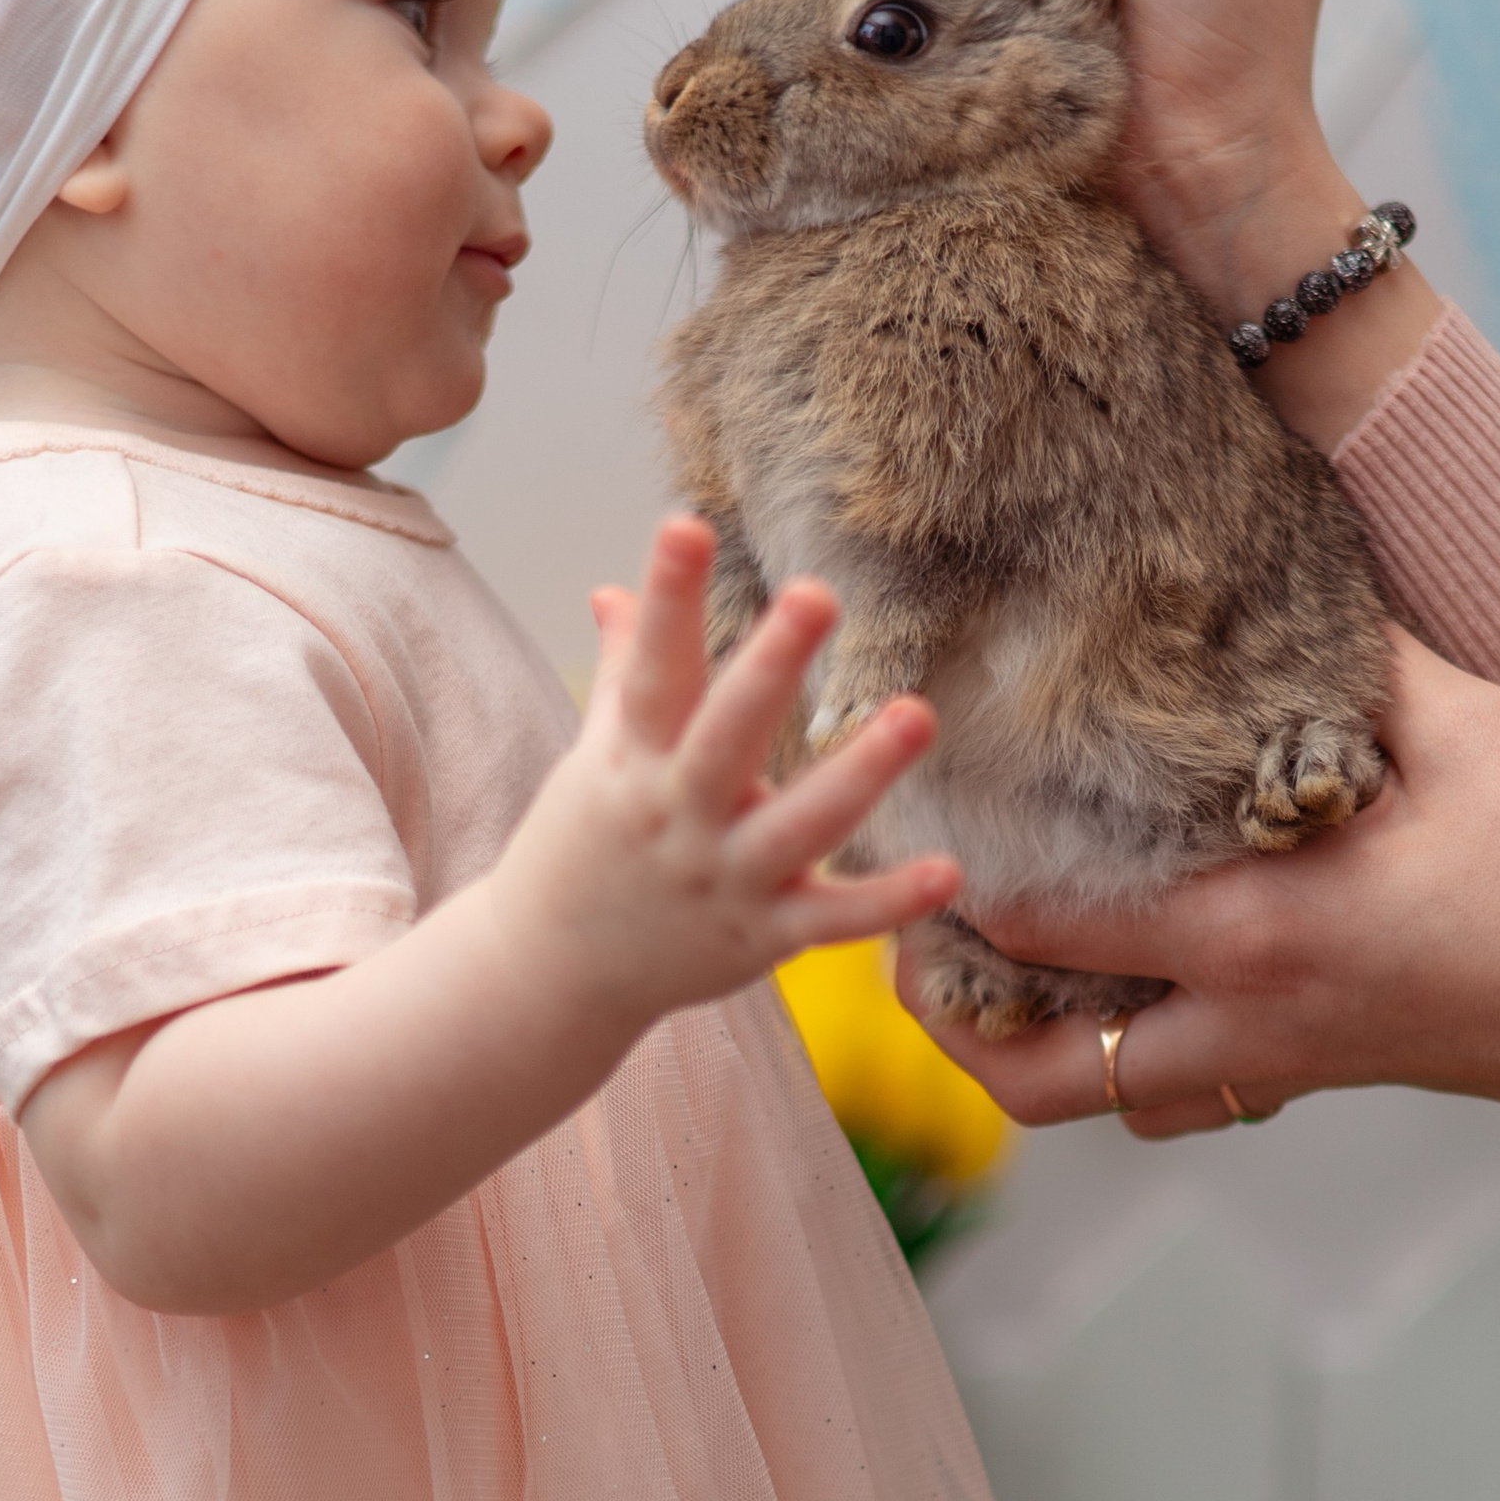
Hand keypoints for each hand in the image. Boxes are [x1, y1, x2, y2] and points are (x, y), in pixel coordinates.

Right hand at [491, 518, 958, 1042]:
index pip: (651, 668)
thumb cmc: (584, 849)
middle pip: (726, 734)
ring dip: (860, 773)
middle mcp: (677, 814)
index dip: (666, 597)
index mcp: (632, 760)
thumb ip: (623, 675)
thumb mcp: (593, 759)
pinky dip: (889, 901)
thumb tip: (615, 591)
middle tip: (817, 594)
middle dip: (769, 667)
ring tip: (918, 712)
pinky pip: (832, 920)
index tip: (684, 524)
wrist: (550, 976)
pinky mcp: (762, 937)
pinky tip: (949, 870)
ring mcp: (722, 878)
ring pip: (798, 825)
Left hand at [919, 633, 1499, 1144]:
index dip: (957, 871)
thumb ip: (1345, 661)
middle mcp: (1237, 1019)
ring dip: (1016, 1056)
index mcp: (1251, 929)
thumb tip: (1267, 575)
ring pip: (1088, 1106)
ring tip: (970, 978)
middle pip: (1028, 1064)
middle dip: (944, 1005)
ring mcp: (1267, 1067)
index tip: (912, 808)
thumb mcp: (1460, 728)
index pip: (1039, 918)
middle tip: (901, 926)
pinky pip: (1163, 1102)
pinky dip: (1108, 1067)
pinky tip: (1097, 995)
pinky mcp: (1303, 1080)